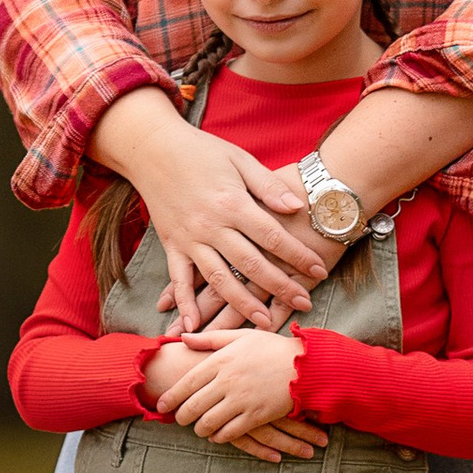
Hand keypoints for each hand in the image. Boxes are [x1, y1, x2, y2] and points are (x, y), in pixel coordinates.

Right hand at [93, 96, 331, 330]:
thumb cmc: (202, 150)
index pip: (272, 236)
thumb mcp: (239, 159)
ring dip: (242, 304)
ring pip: (218, 278)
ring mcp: (189, 238)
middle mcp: (211, 225)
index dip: (298, 255)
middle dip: (280, 286)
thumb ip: (267, 185)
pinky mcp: (171, 244)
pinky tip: (195, 325)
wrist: (153, 147)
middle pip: (251, 264)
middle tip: (304, 303)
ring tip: (265, 322)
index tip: (319, 271)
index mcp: (232, 203)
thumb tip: (296, 207)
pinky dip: (185, 303)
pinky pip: (178, 279)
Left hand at [145, 327, 322, 457]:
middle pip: (193, 406)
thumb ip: (210, 338)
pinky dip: (219, 436)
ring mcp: (241, 399)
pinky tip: (217, 435)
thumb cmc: (272, 348)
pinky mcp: (256, 415)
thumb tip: (182, 337)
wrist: (306, 365)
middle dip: (182, 417)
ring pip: (208, 422)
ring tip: (198, 428)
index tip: (161, 406)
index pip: (187, 383)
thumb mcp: (241, 336)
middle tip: (179, 420)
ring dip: (199, 429)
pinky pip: (229, 432)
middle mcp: (227, 380)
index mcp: (221, 360)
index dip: (171, 397)